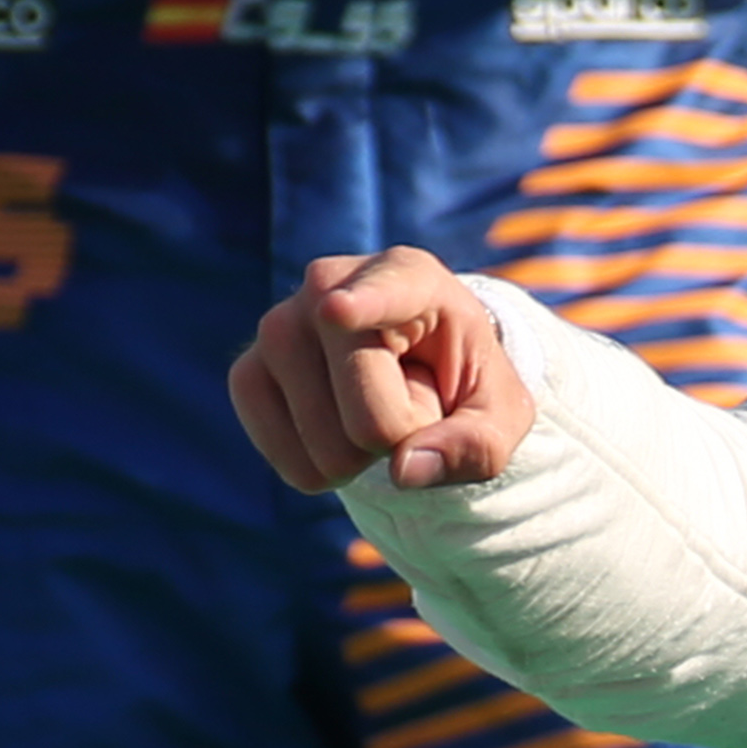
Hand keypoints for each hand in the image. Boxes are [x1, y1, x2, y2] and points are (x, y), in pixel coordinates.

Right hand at [231, 247, 536, 492]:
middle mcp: (331, 286)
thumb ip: (473, 445)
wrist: (414, 373)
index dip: (362, 306)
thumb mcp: (500, 416)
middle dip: (401, 438)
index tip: (336, 310)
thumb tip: (404, 471)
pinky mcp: (246, 371)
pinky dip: (320, 471)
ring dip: (361, 457)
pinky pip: (287, 461)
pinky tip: (335, 427)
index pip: (385, 292)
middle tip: (411, 400)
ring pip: (326, 448)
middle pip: (369, 417)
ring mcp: (278, 327)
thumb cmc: (463, 383)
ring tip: (373, 407)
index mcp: (410, 276)